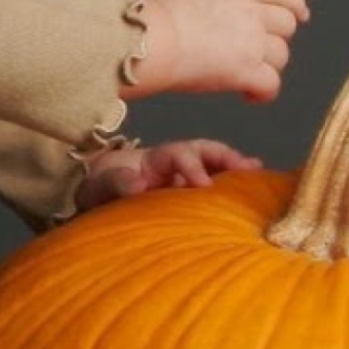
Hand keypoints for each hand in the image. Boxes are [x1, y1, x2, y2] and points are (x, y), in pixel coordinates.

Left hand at [77, 137, 265, 210]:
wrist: (92, 197)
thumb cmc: (97, 190)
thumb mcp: (99, 186)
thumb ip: (116, 183)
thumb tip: (138, 183)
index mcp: (152, 160)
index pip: (178, 154)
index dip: (192, 166)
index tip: (203, 185)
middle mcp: (171, 164)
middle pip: (203, 151)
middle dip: (225, 157)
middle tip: (247, 168)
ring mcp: (179, 177)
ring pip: (212, 164)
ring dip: (234, 167)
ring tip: (256, 173)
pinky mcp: (184, 193)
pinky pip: (211, 184)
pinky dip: (230, 184)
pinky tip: (251, 187)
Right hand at [126, 0, 309, 101]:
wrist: (153, 39)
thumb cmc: (158, 11)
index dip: (294, 2)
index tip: (300, 13)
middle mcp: (250, 15)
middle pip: (285, 25)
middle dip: (278, 38)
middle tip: (263, 50)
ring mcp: (251, 44)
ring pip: (281, 56)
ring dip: (269, 66)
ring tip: (249, 74)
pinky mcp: (245, 72)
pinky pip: (270, 85)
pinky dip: (263, 92)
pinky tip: (248, 95)